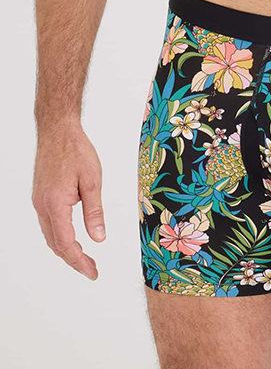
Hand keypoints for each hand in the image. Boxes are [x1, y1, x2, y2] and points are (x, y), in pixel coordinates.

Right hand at [32, 122, 104, 279]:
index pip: (66, 244)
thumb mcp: (92, 181)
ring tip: (84, 258)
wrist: (57, 131)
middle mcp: (43, 206)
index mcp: (56, 204)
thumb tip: (99, 238)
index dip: (80, 262)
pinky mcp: (40, 196)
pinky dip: (59, 236)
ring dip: (66, 250)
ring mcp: (39, 201)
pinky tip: (71, 238)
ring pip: (50, 235)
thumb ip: (94, 212)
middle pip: (56, 244)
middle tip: (92, 269)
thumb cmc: (76, 151)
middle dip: (74, 260)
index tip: (92, 272)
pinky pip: (48, 224)